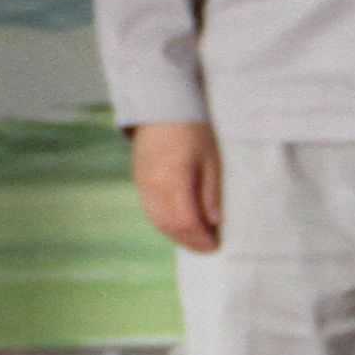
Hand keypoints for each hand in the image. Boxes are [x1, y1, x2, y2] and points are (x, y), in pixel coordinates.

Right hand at [128, 120, 223, 254]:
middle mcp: (154, 187)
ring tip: (195, 240)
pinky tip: (179, 225)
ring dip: (177, 236)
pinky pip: (150, 211)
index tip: (215, 245)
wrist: (162, 107)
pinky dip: (165, 224)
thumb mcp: (211, 159)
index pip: (186, 221)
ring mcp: (142, 185)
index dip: (200, 238)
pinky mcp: (138, 182)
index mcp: (174, 180)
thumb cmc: (193, 130)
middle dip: (190, 242)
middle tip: (208, 247)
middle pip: (170, 226)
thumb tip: (215, 222)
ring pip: (158, 222)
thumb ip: (211, 192)